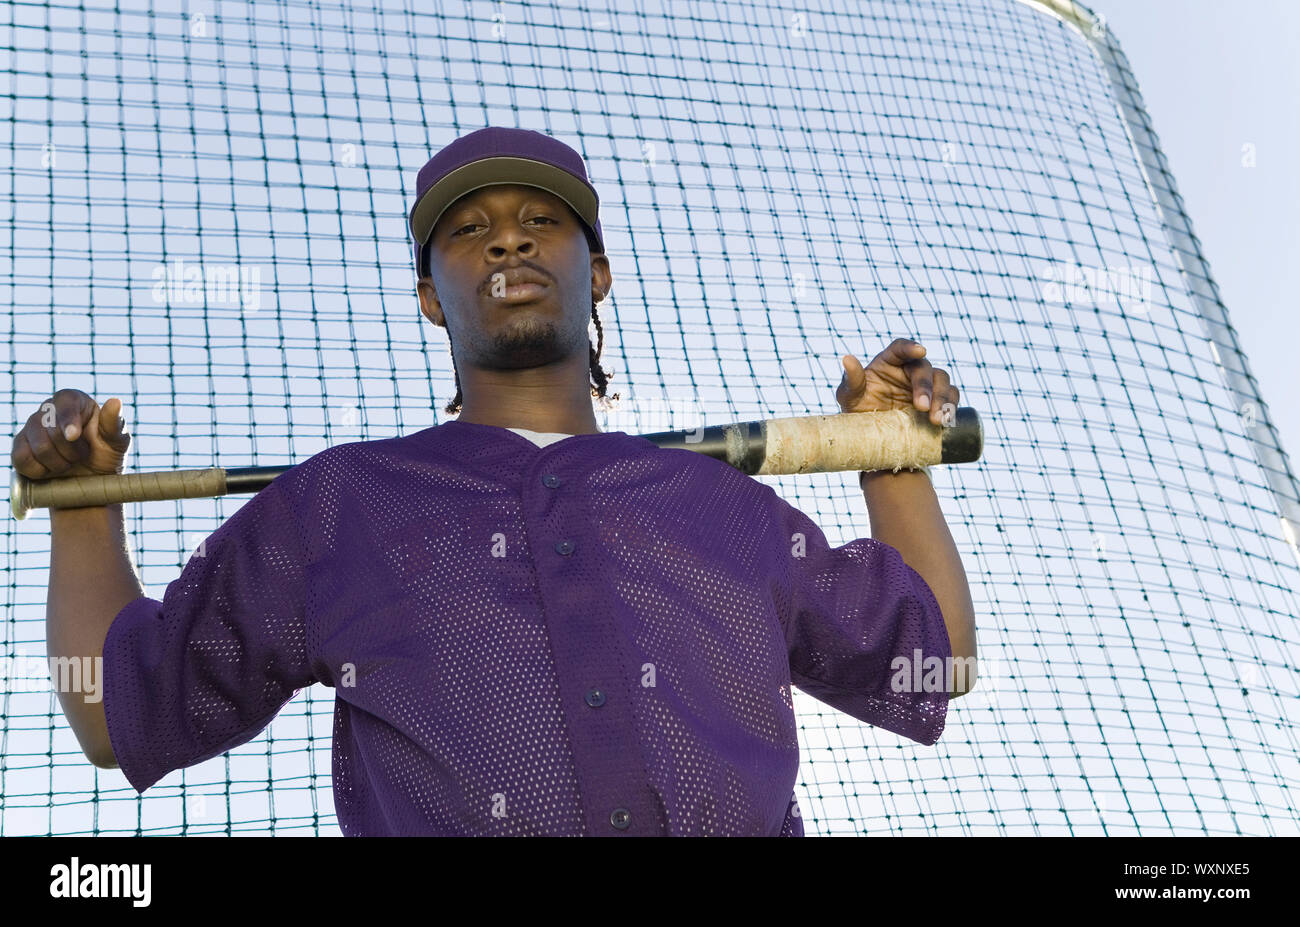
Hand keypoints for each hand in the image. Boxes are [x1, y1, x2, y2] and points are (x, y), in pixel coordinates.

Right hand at [11, 389, 130, 479]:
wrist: (91, 479)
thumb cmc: (106, 454)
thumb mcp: (117, 441)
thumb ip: (114, 423)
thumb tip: (115, 401)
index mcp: (73, 400)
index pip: (65, 402)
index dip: (68, 419)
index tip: (74, 436)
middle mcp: (48, 409)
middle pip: (51, 429)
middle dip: (72, 450)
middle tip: (82, 455)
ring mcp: (31, 428)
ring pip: (39, 447)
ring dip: (59, 463)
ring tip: (69, 462)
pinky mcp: (19, 447)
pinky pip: (22, 459)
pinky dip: (41, 471)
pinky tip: (52, 469)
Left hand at [836, 338, 958, 426]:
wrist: (872, 434)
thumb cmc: (858, 409)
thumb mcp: (849, 396)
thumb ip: (851, 379)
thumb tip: (847, 358)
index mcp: (889, 361)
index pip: (900, 348)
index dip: (910, 347)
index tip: (920, 350)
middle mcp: (909, 369)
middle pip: (924, 368)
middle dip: (925, 386)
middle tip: (921, 407)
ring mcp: (925, 384)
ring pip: (942, 380)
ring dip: (942, 398)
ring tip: (937, 419)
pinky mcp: (936, 400)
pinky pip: (951, 397)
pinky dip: (952, 407)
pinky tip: (947, 420)